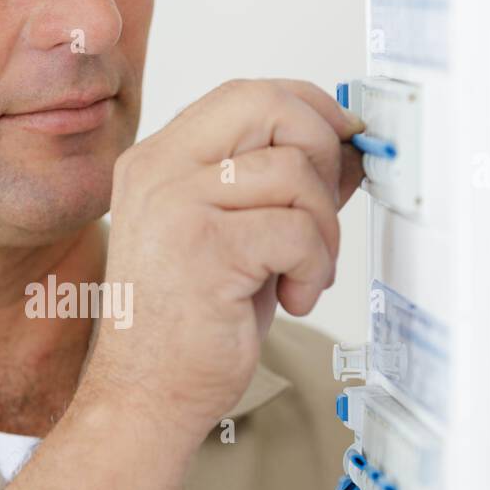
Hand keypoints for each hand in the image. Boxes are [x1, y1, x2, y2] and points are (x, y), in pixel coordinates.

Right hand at [81, 78, 364, 448]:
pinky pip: (296, 229)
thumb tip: (345, 150)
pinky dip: (314, 266)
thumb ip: (275, 188)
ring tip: (302, 272)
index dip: (306, 107)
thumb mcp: (234, 236)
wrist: (144, 396)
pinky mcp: (203, 247)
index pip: (245, 94)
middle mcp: (157, 171)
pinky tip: (292, 297)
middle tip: (323, 207)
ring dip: (322, 229)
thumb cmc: (185, 325)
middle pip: (267, 105)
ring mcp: (175, 205)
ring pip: (292, 171)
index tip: (341, 138)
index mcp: (156, 161)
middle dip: (320, 150)